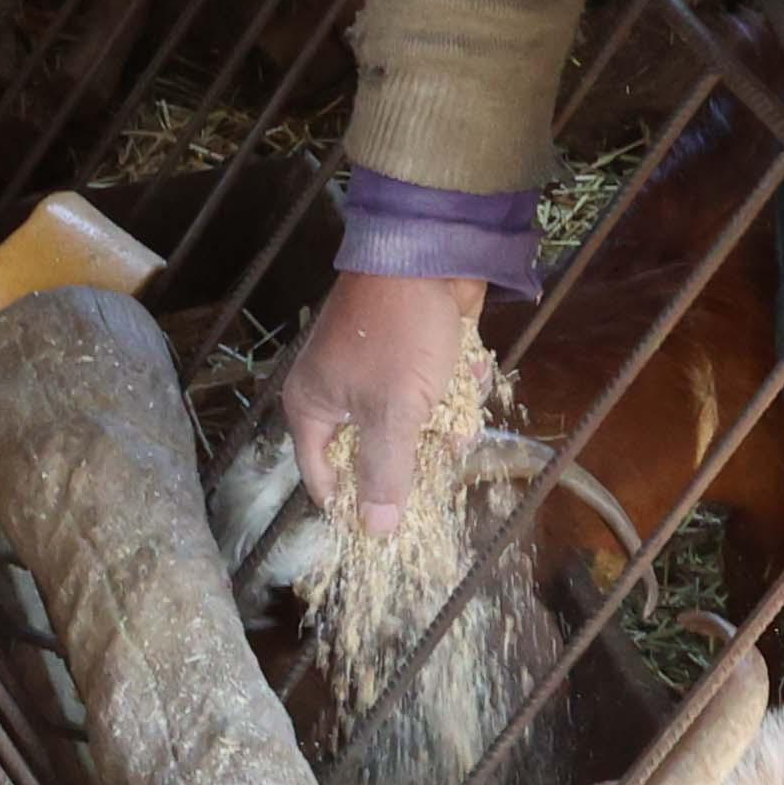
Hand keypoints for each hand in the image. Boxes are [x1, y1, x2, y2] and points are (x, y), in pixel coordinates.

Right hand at [281, 270, 488, 536]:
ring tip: (459, 404)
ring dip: (444, 417)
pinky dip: (456, 385)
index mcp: (313, 407)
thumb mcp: (392, 413)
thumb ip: (385, 472)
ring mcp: (377, 372)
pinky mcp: (414, 354)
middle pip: (374, 452)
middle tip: (440, 456)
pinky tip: (470, 368)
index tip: (391, 525)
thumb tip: (375, 530)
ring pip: (412, 422)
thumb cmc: (399, 335)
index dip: (355, 503)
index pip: (323, 477)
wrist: (430, 254)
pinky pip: (433, 391)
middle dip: (416, 454)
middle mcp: (338, 392)